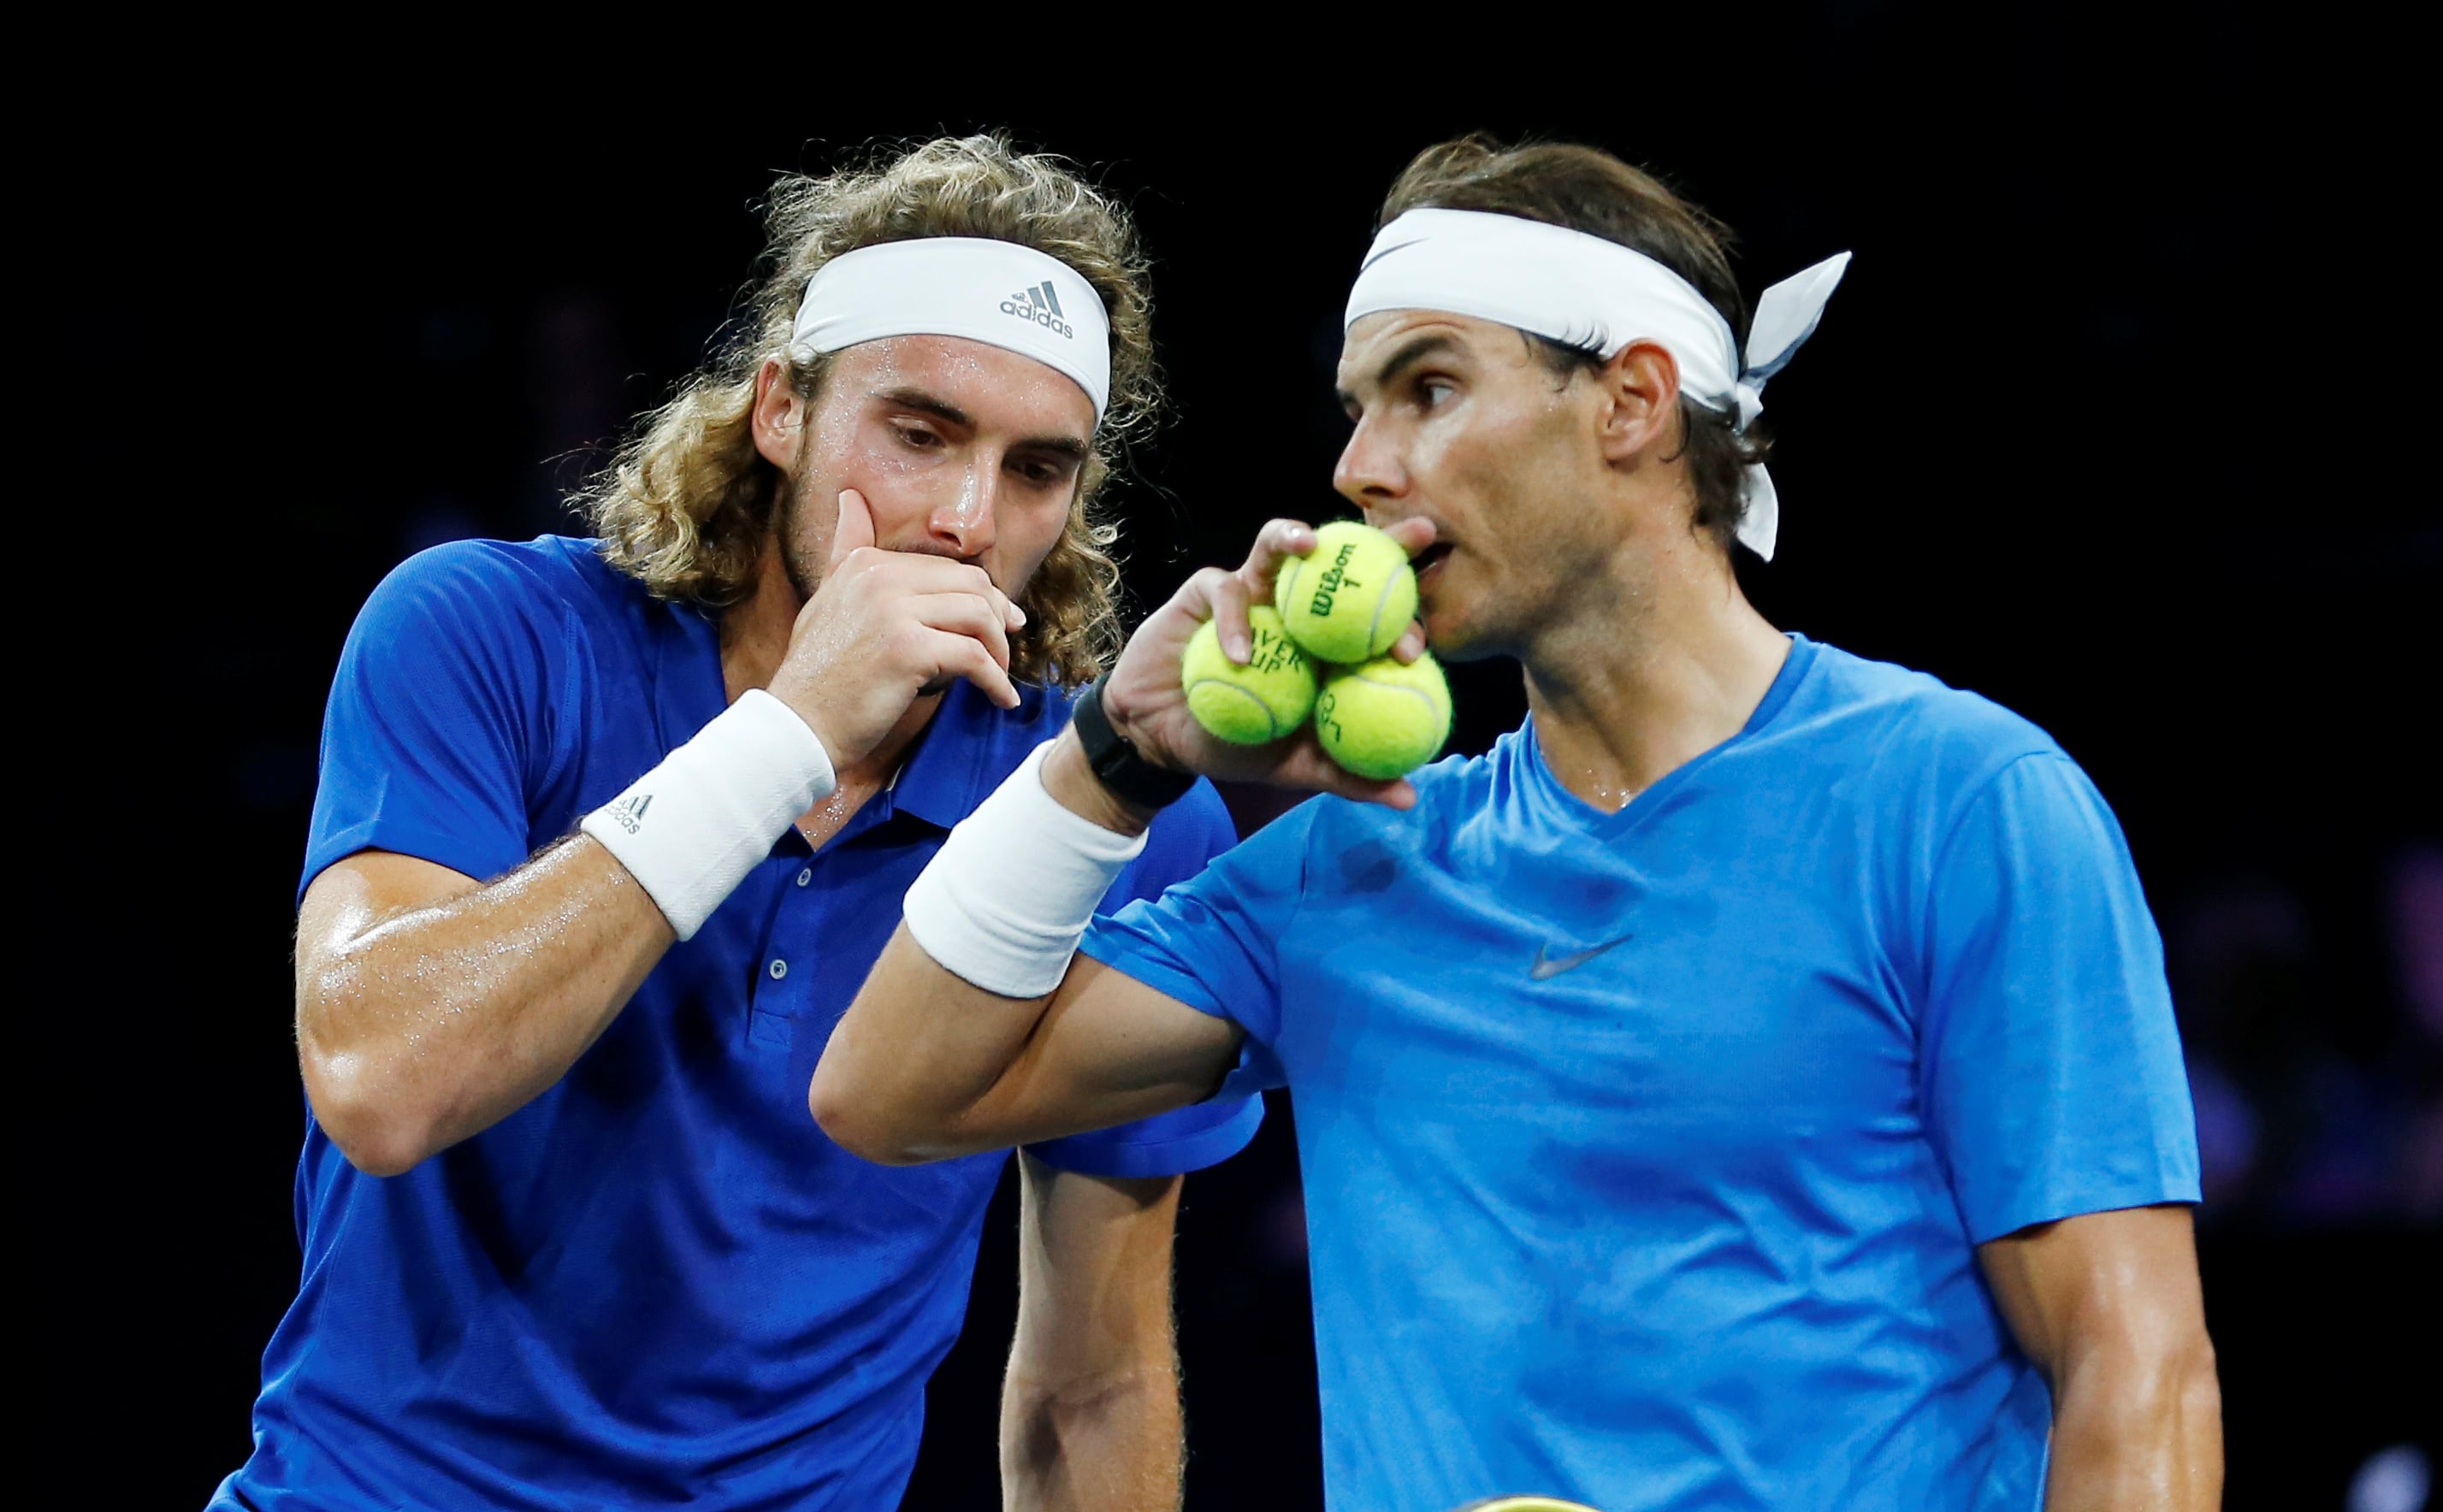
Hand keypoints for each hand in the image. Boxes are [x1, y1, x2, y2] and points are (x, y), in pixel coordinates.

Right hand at [767, 489, 1029, 769]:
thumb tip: (850, 497)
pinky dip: (996, 681)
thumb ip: (848, 550)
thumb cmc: (819, 673)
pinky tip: (1002, 699)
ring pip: (979, 616)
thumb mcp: (828, 599)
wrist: (799, 724)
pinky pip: (975, 657)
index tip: (1001, 622)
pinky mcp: (909, 650)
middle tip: (1005, 649)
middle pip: (971, 585)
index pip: (947, 569)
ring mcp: (893, 612)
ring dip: (999, 651)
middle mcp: (879, 578)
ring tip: (1000, 676)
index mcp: (865, 564)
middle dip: (998, 618)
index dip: (982, 597)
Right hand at [1100, 516, 1435, 807]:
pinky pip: (1225, 592)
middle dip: (1386, 543)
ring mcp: (1254, 593)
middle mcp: (1298, 608)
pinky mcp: (1207, 591)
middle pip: (1347, 564)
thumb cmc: (1234, 745)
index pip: (1378, 618)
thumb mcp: (1296, 766)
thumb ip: (1349, 776)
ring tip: (1311, 545)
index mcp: (1329, 643)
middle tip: (1420, 536)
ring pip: (1278, 546)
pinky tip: (1241, 657)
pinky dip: (1233, 621)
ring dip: (1294, 535)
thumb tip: (1409, 797)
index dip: (1406, 619)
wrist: (1161, 740)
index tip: (1417, 647)